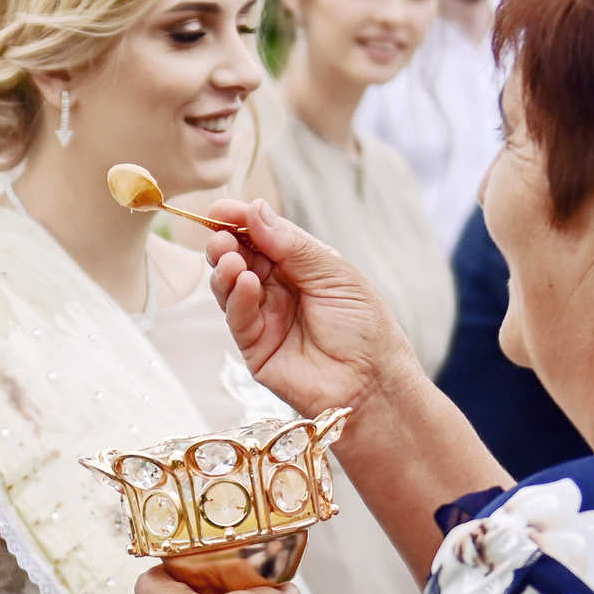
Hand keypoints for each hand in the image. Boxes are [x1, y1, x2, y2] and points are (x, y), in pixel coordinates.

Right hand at [202, 198, 422, 417]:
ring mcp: (265, 317)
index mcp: (303, 265)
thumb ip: (292, 244)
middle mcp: (280, 288)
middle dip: (227, 243)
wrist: (373, 384)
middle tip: (220, 236)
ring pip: (231, 285)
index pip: (265, 235)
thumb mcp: (334, 274)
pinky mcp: (254, 347)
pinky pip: (237, 317)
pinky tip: (244, 283)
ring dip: (226, 269)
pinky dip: (236, 297)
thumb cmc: (365, 327)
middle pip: (241, 257)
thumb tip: (255, 209)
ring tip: (230, 259)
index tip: (220, 209)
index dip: (243, 221)